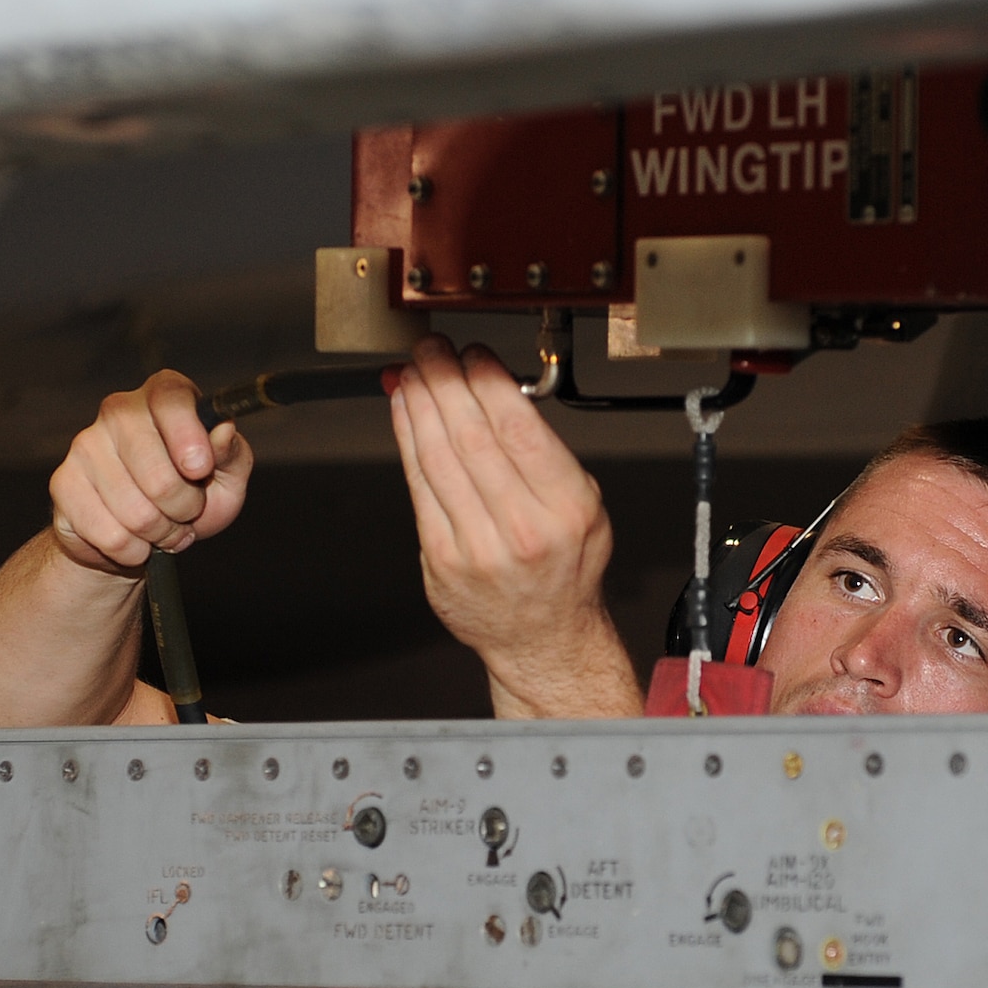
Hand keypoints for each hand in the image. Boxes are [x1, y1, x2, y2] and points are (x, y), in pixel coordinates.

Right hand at [48, 370, 253, 574]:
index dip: (188, 437)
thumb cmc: (192, 495)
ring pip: (136, 512)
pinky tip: (136, 542)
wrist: (143, 535)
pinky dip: (133, 551)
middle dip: (184, 508)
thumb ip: (230, 453)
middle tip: (188, 513)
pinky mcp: (63, 483)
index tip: (200, 469)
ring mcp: (86, 445)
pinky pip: (110, 535)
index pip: (171, 399)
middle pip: (157, 472)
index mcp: (163, 394)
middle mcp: (119, 410)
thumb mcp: (227, 476)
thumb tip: (223, 431)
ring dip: (161, 533)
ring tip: (164, 528)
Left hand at [391, 335, 640, 717]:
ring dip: (419, 404)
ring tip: (413, 371)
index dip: (487, 380)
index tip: (474, 353)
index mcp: (567, 507)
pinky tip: (403, 413)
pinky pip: (418, 485)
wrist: (543, 636)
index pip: (519, 427)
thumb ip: (545, 452)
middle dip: (444, 381)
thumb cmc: (563, 568)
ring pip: (438, 456)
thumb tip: (496, 389)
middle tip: (432, 350)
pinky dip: (406, 441)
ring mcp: (478, 547)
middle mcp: (523, 528)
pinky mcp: (441, 558)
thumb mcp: (584, 504)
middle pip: (471, 436)